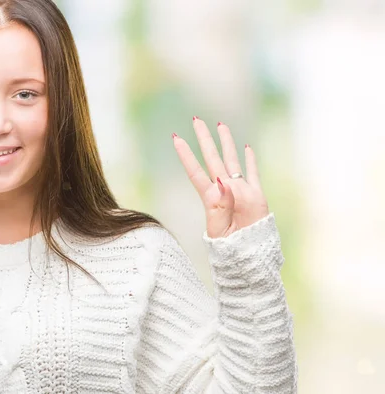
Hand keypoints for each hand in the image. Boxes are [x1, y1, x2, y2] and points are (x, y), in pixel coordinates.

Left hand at [172, 117, 269, 238]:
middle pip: (212, 158)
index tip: (176, 139)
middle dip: (204, 139)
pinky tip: (246, 148)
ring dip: (226, 143)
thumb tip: (222, 181)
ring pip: (231, 161)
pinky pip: (253, 174)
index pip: (195, 171)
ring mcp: (240, 190)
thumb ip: (221, 205)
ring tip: (220, 126)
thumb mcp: (219, 228)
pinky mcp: (256, 195)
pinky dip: (250, 160)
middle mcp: (223, 190)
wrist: (249, 256)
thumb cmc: (229, 248)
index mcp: (210, 198)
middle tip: (196, 119)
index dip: (186, 155)